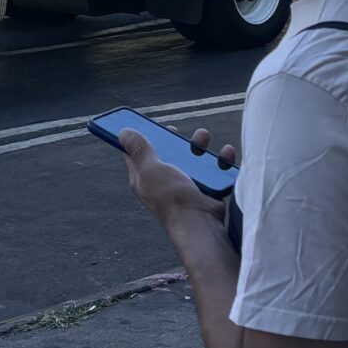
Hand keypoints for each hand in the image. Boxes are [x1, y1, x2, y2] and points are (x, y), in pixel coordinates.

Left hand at [120, 127, 237, 232]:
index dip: (139, 138)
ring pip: (192, 157)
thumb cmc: (171, 198)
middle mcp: (163, 181)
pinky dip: (220, 160)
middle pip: (166, 152)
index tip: (145, 124)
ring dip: (199, 145)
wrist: (200, 224)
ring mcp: (185, 184)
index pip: (136, 154)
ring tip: (204, 139)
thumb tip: (123, 133)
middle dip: (173, 139)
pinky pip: (213, 168)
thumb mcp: (150, 169)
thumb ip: (139, 150)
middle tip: (175, 131)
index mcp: (144, 177)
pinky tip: (224, 155)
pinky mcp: (205, 188)